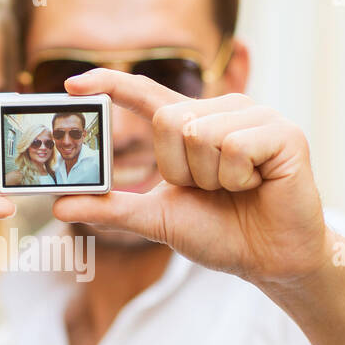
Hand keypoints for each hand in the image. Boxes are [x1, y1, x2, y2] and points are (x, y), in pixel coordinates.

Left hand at [53, 69, 331, 287]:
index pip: (145, 94)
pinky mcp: (283, 132)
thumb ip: (112, 208)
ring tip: (237, 189)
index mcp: (192, 124)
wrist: (270, 260)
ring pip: (199, 134)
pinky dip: (237, 178)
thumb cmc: (221, 234)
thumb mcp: (158, 218)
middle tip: (210, 190)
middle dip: (180, 169)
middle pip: (169, 120)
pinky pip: (233, 146)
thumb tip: (60, 206)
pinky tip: (257, 185)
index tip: (71, 85)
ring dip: (211, 178)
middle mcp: (223, 111)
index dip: (110, 84)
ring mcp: (256, 117)